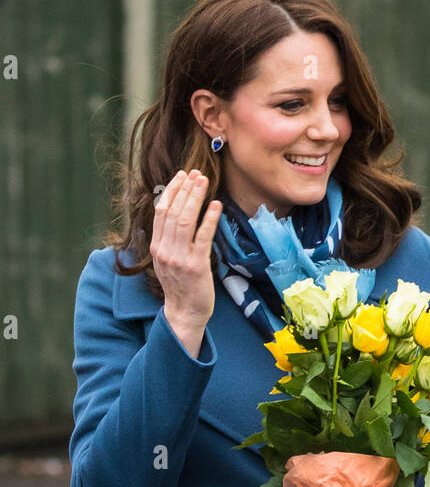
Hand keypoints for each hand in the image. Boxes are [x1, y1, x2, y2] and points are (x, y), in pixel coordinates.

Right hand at [150, 169, 222, 354]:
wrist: (185, 313)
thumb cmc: (180, 286)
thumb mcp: (167, 261)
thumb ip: (168, 240)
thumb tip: (175, 213)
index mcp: (157, 247)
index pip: (161, 212)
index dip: (171, 191)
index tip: (181, 176)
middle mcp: (165, 251)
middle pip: (172, 212)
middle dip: (184, 189)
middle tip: (196, 173)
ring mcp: (180, 258)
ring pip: (184, 220)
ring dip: (195, 198)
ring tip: (204, 182)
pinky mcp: (196, 266)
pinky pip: (202, 237)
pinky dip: (209, 218)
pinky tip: (216, 205)